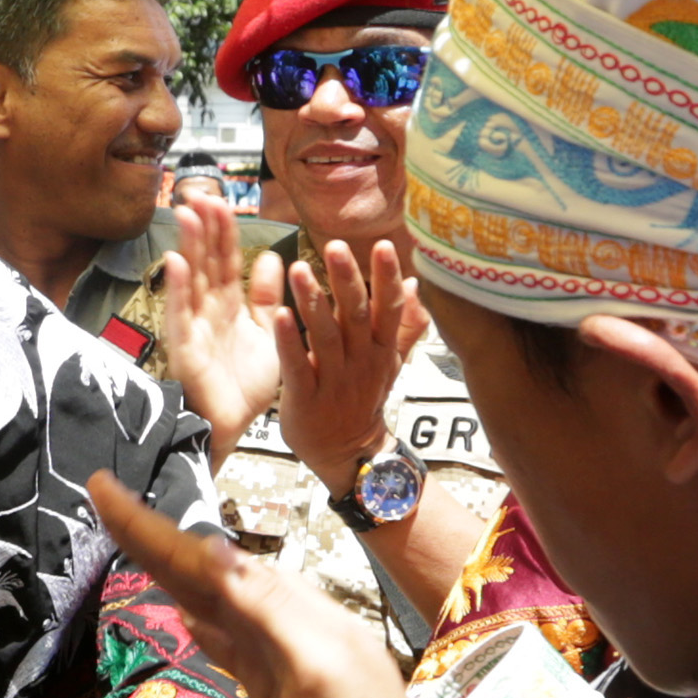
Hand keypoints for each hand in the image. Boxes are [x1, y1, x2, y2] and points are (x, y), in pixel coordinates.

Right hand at [89, 469, 428, 697]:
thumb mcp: (314, 664)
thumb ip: (263, 607)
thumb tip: (211, 549)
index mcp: (279, 602)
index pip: (200, 557)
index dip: (150, 526)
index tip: (104, 488)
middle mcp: (272, 615)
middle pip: (196, 568)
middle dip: (149, 534)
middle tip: (102, 496)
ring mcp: (270, 648)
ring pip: (204, 597)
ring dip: (166, 568)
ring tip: (131, 539)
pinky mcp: (268, 681)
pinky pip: (220, 638)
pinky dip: (195, 619)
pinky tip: (181, 613)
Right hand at [155, 193, 282, 460]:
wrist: (233, 427)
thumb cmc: (245, 385)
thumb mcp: (266, 332)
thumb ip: (266, 296)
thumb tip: (269, 257)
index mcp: (228, 305)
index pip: (225, 258)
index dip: (223, 229)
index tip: (222, 199)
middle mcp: (208, 310)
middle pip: (206, 260)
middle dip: (203, 227)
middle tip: (200, 193)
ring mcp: (194, 327)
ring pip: (191, 279)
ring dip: (188, 246)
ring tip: (188, 214)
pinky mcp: (186, 348)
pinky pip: (181, 314)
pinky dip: (178, 288)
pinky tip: (176, 262)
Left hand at [276, 236, 426, 492]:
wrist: (346, 452)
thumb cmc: (363, 397)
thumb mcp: (389, 362)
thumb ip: (404, 325)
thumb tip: (416, 285)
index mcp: (381, 349)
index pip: (388, 308)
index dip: (386, 278)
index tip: (383, 245)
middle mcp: (361, 362)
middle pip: (356, 316)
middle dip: (347, 280)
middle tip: (335, 245)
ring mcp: (335, 382)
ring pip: (325, 336)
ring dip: (313, 302)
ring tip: (299, 268)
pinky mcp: (307, 399)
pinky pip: (298, 367)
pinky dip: (290, 342)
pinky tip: (280, 315)